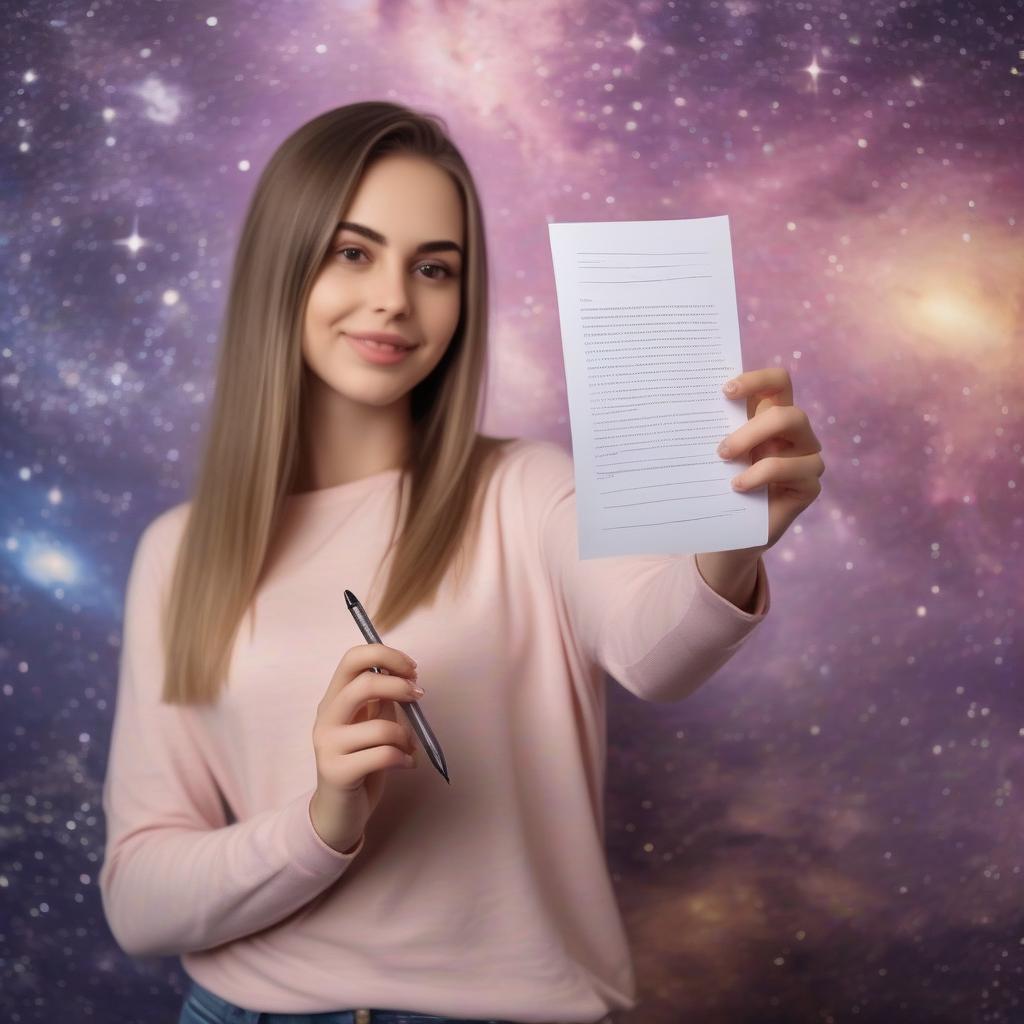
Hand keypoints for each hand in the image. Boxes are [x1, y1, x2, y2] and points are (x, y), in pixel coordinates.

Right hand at [309, 643, 422, 853]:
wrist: (338, 812)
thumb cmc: (360, 762)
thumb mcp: (369, 724)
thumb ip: (379, 700)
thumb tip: (404, 675)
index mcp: (333, 699)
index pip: (353, 658)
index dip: (386, 655)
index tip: (411, 669)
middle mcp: (326, 718)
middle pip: (364, 683)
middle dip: (400, 686)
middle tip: (418, 696)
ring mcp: (327, 745)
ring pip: (380, 727)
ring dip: (406, 736)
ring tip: (410, 747)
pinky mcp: (337, 772)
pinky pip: (383, 756)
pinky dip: (404, 758)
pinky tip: (406, 764)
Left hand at [717, 368, 824, 552]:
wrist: (725, 533)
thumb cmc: (717, 486)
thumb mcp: (713, 455)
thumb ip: (714, 429)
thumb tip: (689, 403)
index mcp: (769, 417)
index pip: (777, 383)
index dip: (756, 379)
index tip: (725, 391)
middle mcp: (793, 434)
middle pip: (787, 410)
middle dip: (752, 426)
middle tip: (721, 448)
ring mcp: (806, 458)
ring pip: (796, 427)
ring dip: (755, 441)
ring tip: (725, 461)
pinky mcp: (809, 485)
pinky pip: (794, 468)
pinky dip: (761, 474)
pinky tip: (738, 486)